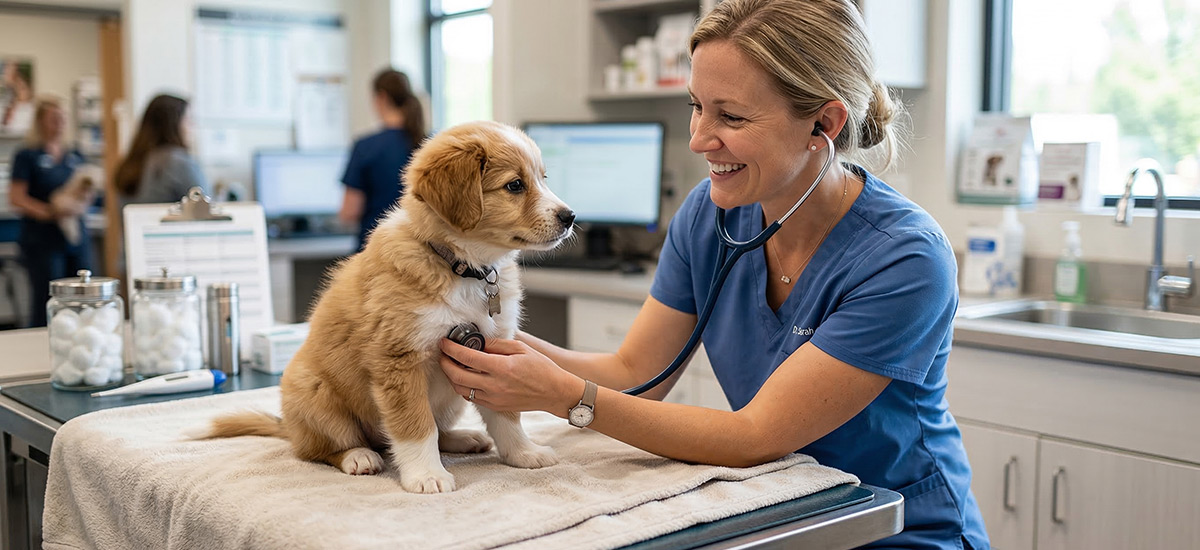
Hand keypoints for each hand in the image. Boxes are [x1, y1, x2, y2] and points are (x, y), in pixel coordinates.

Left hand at [439, 337, 582, 414]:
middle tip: (443, 355)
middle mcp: (494, 385)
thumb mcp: (521, 348)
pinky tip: (467, 377)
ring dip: (452, 377)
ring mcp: (493, 398)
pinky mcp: (495, 406)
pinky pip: (471, 397)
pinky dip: (464, 387)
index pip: (467, 357)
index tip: (445, 342)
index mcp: (501, 367)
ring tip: (453, 366)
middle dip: (445, 364)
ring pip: (461, 389)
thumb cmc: (542, 369)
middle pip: (457, 376)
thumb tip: (477, 342)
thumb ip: (496, 344)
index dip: (451, 349)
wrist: (554, 392)